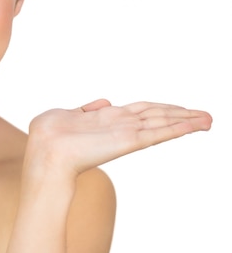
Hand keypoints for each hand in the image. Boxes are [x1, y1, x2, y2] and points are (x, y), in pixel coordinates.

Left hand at [26, 99, 211, 175]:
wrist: (44, 151)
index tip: (179, 109)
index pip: (140, 111)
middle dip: (181, 115)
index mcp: (106, 118)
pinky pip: (158, 133)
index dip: (160, 108)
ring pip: (162, 123)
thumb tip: (104, 101)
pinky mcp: (128, 141)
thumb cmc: (47, 134)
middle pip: (157, 116)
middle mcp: (120, 125)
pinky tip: (195, 125)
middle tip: (207, 117)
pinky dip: (178, 129)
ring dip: (186, 121)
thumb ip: (85, 109)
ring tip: (208, 120)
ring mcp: (126, 133)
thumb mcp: (65, 114)